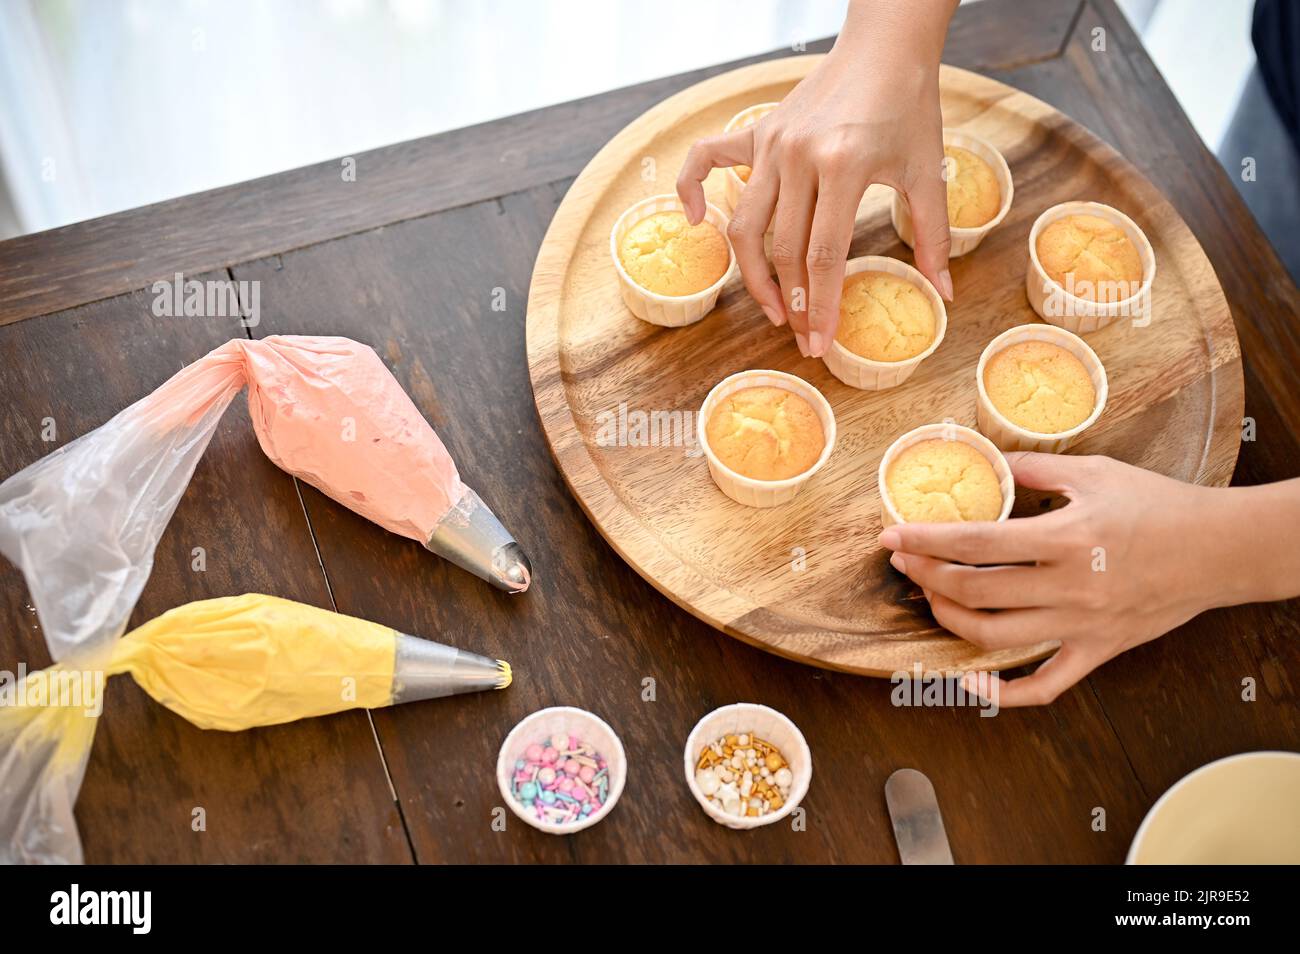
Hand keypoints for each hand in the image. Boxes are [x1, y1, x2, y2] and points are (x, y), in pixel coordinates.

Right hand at [676, 0, 956, 357]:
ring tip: (773, 307)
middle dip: (792, 302)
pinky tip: (697, 221)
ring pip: (745, 224)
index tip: (819, 343)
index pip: (825, 255)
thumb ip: (932, 235)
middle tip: (802, 337)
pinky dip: (691, 188)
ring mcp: (772, 143)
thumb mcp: (927, 171)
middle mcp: (800, 156)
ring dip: (753, 274)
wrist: (885, 46)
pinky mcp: (757, 131)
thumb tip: (944, 294)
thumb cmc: (909, 106)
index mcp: (845, 165)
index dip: (820, 306)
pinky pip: (706, 158)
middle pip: (784, 249)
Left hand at [878, 453, 1297, 706]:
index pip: (974, 543)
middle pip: (973, 592)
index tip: (891, 535)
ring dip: (948, 619)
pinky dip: (1002, 692)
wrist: (1219, 550)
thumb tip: (988, 460)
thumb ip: (1034, 469)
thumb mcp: (1095, 472)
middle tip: (903, 560)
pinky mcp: (1096, 651)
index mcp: (1064, 538)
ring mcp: (1081, 626)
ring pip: (994, 638)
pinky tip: (970, 681)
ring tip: (931, 597)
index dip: (924, 540)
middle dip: (925, 576)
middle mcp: (1068, 587)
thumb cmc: (1160, 507)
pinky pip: (1044, 686)